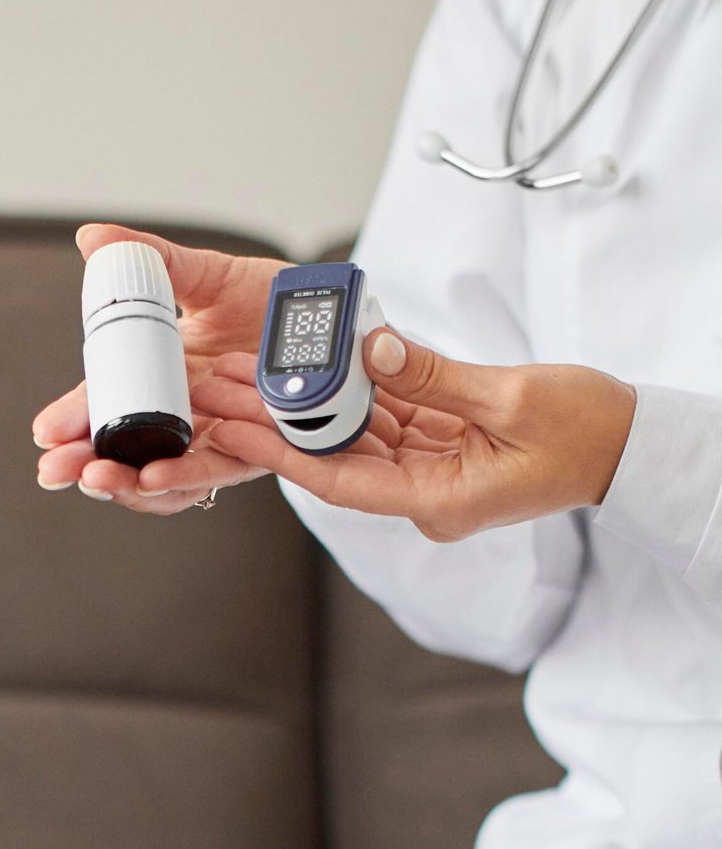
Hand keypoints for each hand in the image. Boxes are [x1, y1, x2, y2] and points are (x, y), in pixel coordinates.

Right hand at [31, 224, 290, 514]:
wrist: (333, 316)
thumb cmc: (269, 301)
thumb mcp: (204, 275)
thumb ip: (152, 261)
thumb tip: (94, 238)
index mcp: (160, 381)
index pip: (106, 408)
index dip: (73, 422)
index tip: (44, 431)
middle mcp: (184, 418)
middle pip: (126, 457)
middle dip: (87, 467)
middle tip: (58, 470)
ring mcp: (219, 438)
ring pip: (164, 480)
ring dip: (128, 485)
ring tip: (102, 480)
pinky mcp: (260, 451)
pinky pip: (219, 473)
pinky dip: (185, 478)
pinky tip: (158, 477)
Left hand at [192, 328, 636, 540]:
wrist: (629, 444)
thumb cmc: (586, 432)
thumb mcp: (510, 397)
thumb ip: (435, 375)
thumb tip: (374, 349)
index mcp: (435, 500)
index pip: (337, 481)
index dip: (279, 453)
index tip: (232, 428)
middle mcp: (420, 493)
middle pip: (331, 457)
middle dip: (273, 421)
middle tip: (218, 386)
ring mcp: (426, 472)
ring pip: (349, 437)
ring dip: (300, 406)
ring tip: (244, 373)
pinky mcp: (436, 447)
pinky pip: (382, 421)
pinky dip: (347, 395)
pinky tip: (304, 370)